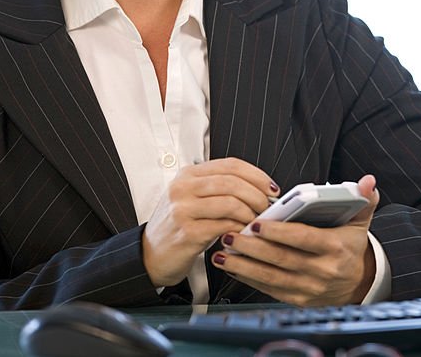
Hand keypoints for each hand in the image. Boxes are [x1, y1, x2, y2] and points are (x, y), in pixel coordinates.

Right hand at [141, 157, 278, 286]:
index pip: (231, 165)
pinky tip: (243, 234)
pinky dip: (240, 230)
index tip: (271, 188)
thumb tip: (260, 188)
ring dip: (250, 214)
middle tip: (267, 208)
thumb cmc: (177, 227)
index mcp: (187, 175)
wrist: (150, 256)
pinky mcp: (187, 233)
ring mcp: (183, 210)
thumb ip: (219, 189)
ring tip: (256, 222)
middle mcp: (183, 188)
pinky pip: (224, 226)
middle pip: (233, 182)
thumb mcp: (193, 199)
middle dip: (257, 195)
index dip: (257, 175)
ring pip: (231, 203)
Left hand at [211, 174, 380, 305]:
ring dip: (244, 263)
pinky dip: (248, 277)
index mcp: (335, 247)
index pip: (303, 239)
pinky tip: (232, 265)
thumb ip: (364, 198)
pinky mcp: (296, 299)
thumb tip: (368, 182)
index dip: (279, 232)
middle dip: (252, 246)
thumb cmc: (351, 246)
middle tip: (230, 233)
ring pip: (270, 276)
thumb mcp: (361, 220)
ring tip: (224, 250)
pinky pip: (268, 289)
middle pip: (281, 258)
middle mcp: (321, 270)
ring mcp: (308, 288)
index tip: (257, 223)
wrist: (357, 283)